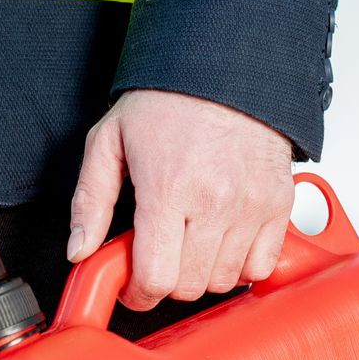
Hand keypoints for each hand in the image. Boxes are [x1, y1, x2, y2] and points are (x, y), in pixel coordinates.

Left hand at [69, 89, 293, 311]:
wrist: (225, 66)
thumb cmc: (169, 100)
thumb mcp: (109, 141)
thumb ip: (90, 201)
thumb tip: (80, 250)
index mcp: (168, 189)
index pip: (156, 277)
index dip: (139, 293)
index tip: (134, 286)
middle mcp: (214, 201)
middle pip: (189, 286)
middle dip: (166, 281)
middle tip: (158, 256)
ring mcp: (251, 205)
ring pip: (224, 281)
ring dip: (201, 273)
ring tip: (189, 242)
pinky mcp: (278, 204)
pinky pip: (261, 265)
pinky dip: (240, 265)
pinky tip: (222, 243)